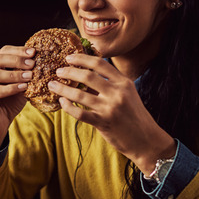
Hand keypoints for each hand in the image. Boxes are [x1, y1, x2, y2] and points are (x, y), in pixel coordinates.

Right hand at [0, 46, 33, 155]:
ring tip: (30, 76)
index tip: (33, 52)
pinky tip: (24, 88)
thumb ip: (23, 72)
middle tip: (32, 64)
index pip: (1, 52)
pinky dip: (11, 88)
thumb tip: (39, 59)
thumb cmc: (8, 102)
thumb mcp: (18, 84)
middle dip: (17, 60)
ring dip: (15, 74)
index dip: (17, 50)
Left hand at [50, 53, 175, 170]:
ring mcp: (110, 108)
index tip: (69, 57)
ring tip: (52, 85)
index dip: (81, 58)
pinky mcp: (103, 123)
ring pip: (79, 94)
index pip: (99, 64)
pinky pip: (79, 113)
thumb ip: (111, 83)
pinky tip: (62, 102)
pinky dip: (67, 106)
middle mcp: (117, 93)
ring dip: (62, 89)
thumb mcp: (128, 94)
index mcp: (123, 82)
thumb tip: (87, 71)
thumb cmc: (134, 115)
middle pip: (87, 76)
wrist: (146, 140)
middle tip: (58, 71)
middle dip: (68, 71)